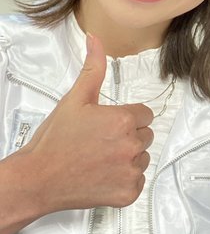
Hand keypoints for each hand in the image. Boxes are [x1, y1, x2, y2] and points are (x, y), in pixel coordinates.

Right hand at [21, 33, 153, 211]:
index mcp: (123, 121)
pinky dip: (124, 179)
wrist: (39, 178)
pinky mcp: (129, 193)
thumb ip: (93, 69)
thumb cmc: (54, 141)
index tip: (110, 124)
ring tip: (100, 158)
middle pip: (146, 135)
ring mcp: (131, 172)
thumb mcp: (74, 99)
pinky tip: (103, 174)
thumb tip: (95, 41)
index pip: (145, 114)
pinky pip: (138, 180)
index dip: (127, 117)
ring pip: (143, 158)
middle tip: (101, 141)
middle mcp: (131, 146)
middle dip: (128, 136)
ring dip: (128, 157)